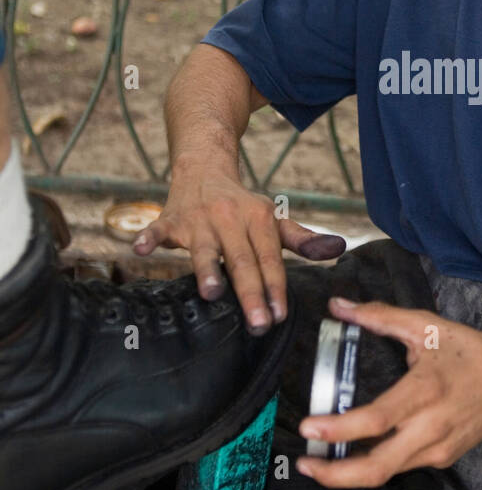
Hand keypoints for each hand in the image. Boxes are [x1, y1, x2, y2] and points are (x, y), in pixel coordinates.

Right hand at [131, 168, 345, 333]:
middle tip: (257, 323)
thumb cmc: (241, 204)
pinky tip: (137, 250)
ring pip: (203, 246)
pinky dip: (147, 238)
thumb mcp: (273, 218)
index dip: (276, 286)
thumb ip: (301, 239)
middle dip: (250, 291)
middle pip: (241, 259)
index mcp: (258, 218)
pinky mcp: (170, 219)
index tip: (280, 315)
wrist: (203, 166)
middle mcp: (230, 217)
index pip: (269, 258)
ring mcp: (198, 218)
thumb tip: (336, 250)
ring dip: (207, 268)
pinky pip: (157, 229)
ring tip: (211, 292)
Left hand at [295, 295, 481, 485]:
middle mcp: (431, 427)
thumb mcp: (425, 326)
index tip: (308, 428)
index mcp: (425, 391)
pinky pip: (401, 467)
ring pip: (387, 473)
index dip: (338, 429)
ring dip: (349, 474)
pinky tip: (354, 455)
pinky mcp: (442, 459)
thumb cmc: (468, 352)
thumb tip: (338, 305)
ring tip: (319, 462)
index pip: (376, 420)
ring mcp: (438, 449)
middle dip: (334, 475)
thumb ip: (380, 316)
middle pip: (376, 467)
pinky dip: (374, 465)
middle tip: (303, 463)